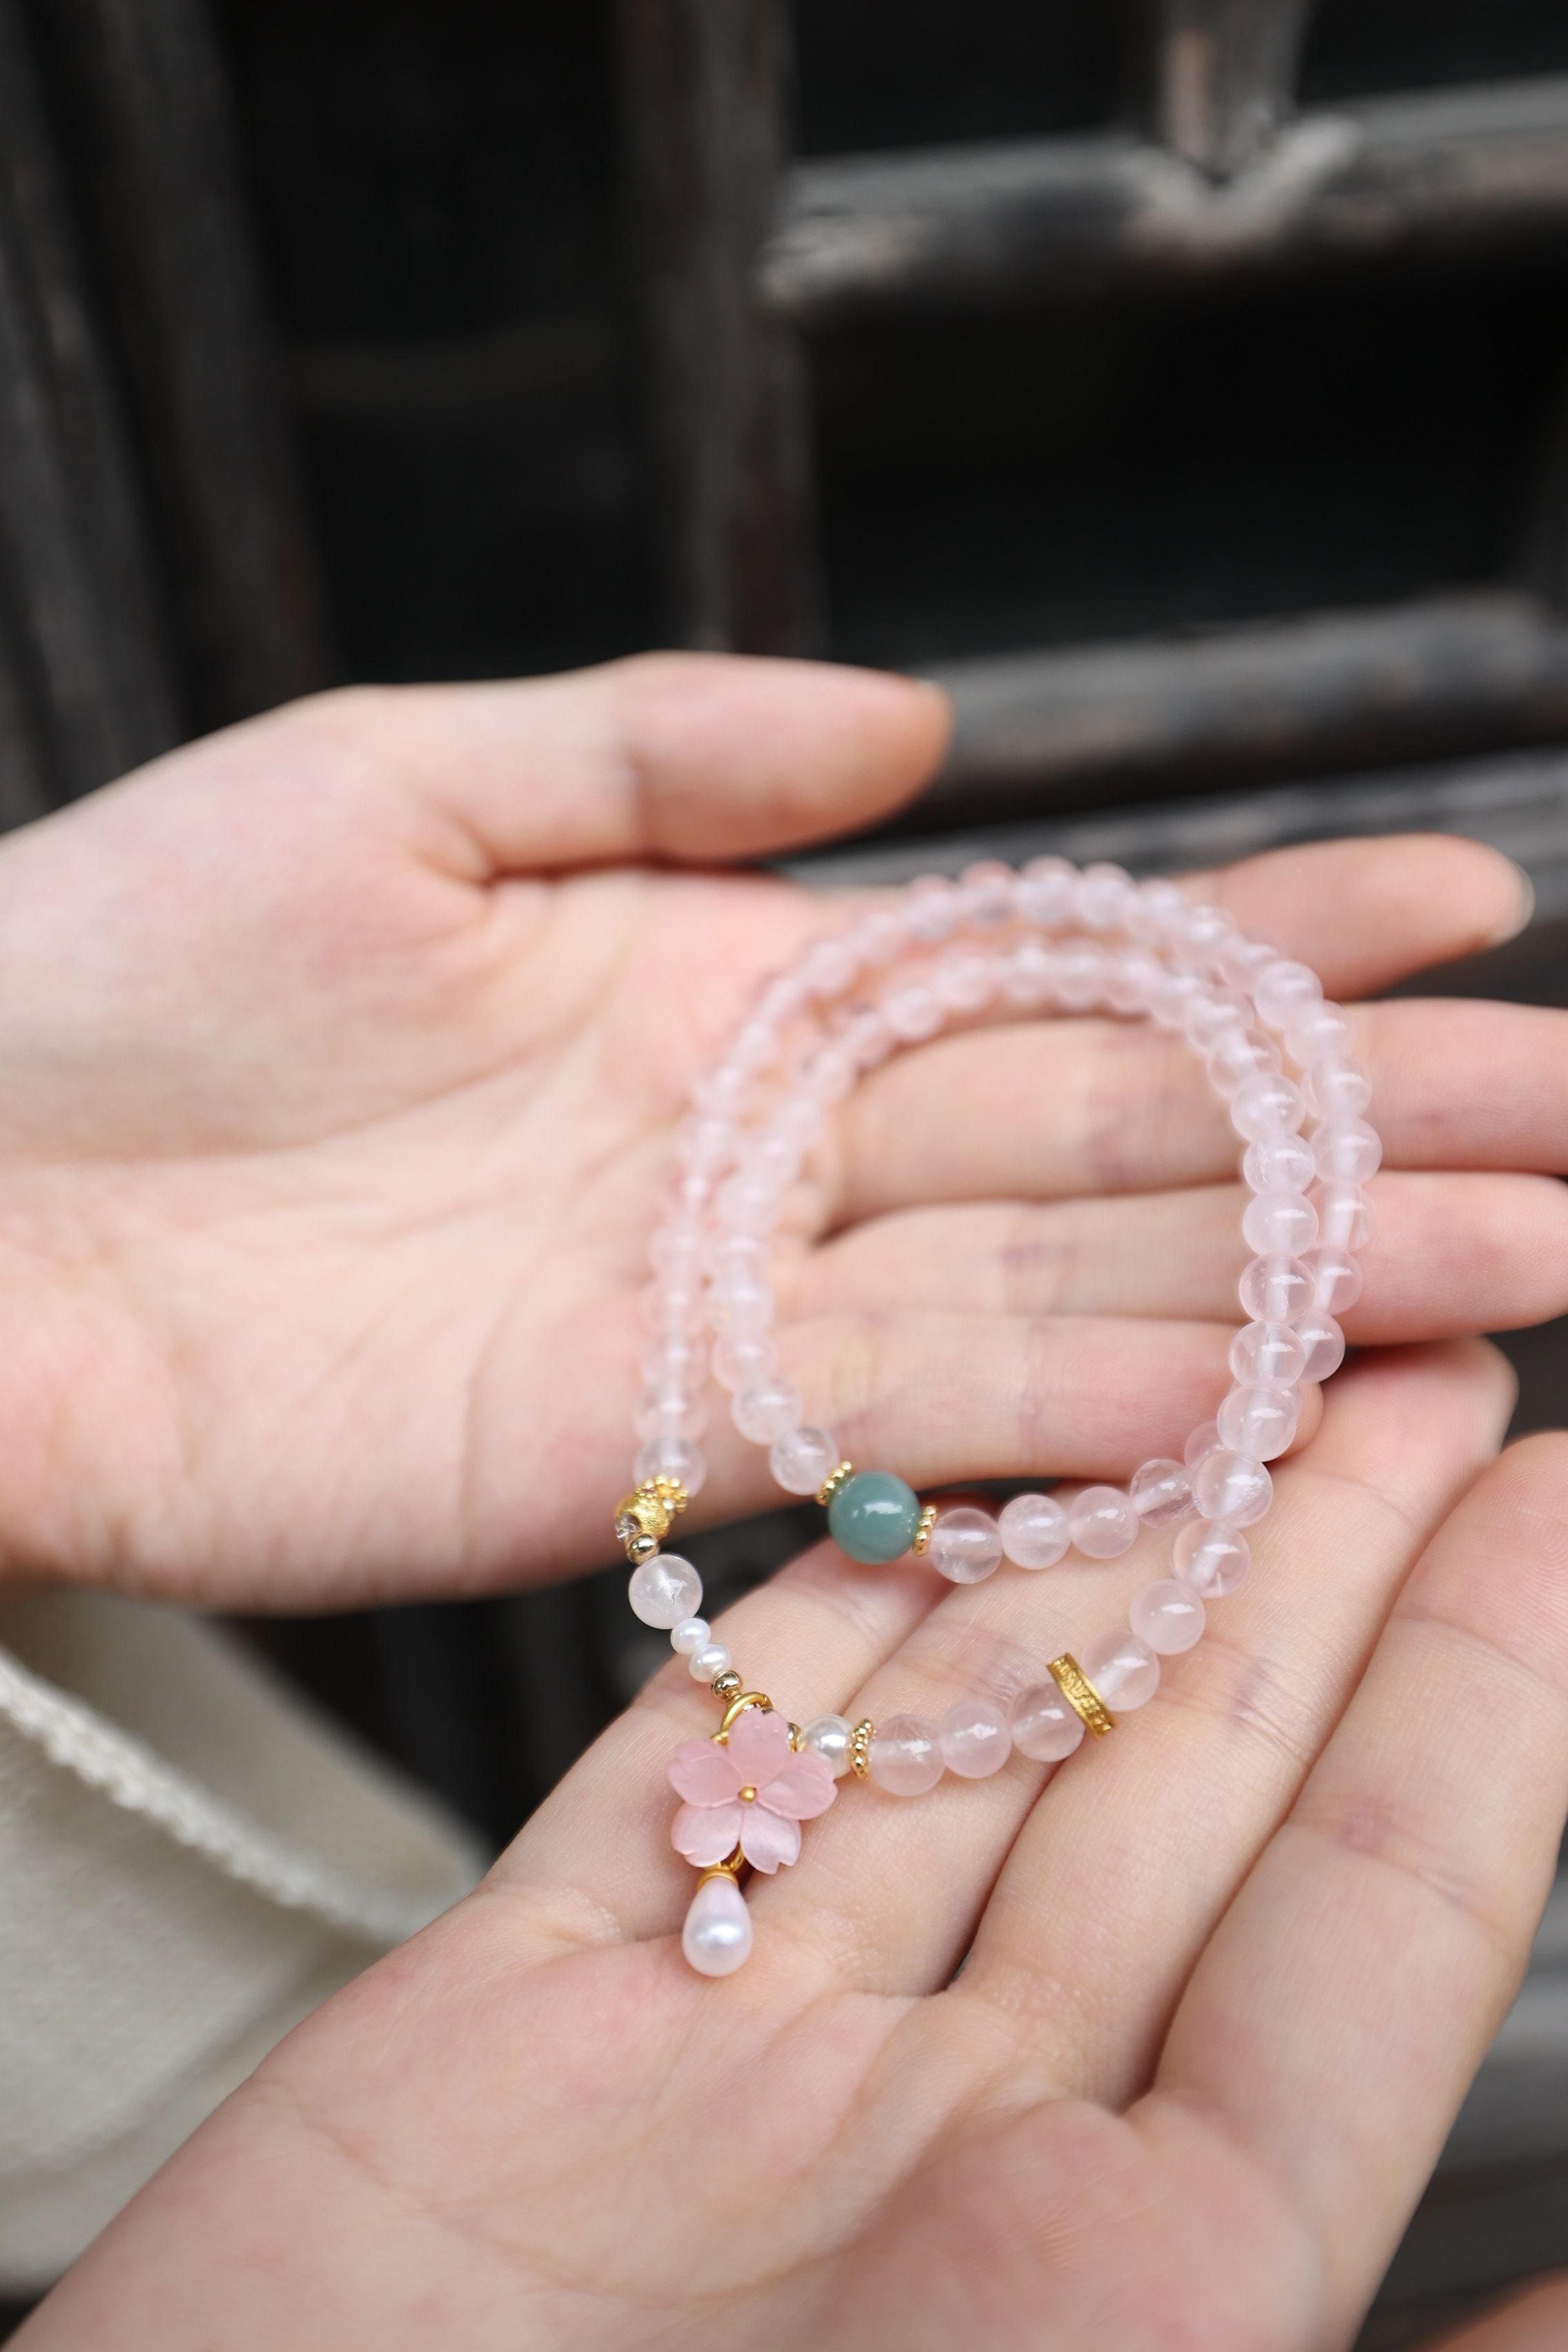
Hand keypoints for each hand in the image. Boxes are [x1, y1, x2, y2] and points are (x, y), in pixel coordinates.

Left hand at [0, 652, 1556, 1608]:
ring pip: (1059, 1297)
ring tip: (1517, 1259)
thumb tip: (914, 726)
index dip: (1259, 928)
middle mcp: (760, 1157)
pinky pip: (907, 1434)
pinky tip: (1269, 1394)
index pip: (1044, 954)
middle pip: (1103, 1141)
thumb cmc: (118, 961)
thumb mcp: (401, 779)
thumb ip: (661, 752)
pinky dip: (1089, 1417)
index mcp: (722, 981)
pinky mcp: (639, 1456)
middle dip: (1351, 1126)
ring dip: (1290, 1283)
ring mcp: (719, 1314)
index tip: (1466, 891)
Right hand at [21, 1350, 1567, 2348]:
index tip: (1546, 1486)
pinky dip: (775, 1648)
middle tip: (1403, 1353)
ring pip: (939, 1751)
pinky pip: (675, 1775)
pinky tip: (872, 1529)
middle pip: (1165, 1792)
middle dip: (1300, 1557)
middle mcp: (949, 2160)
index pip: (1360, 1923)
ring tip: (1183, 1380)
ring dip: (1061, 1561)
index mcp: (1134, 2278)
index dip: (1474, 1692)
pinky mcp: (513, 2025)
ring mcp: (726, 2081)